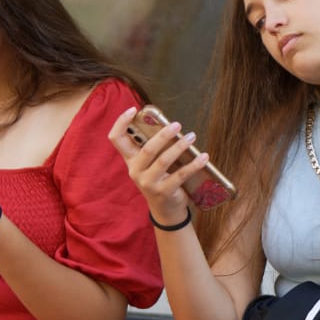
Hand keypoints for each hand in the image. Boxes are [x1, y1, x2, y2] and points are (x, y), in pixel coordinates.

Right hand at [107, 106, 205, 224]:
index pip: (116, 139)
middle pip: (146, 149)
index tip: (133, 109)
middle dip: (163, 135)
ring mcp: (148, 183)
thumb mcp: (148, 165)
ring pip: (163, 161)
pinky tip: (203, 157)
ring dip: (180, 147)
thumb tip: (169, 123)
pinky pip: (180, 175)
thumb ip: (151, 147)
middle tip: (177, 125)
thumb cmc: (158, 179)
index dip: (121, 123)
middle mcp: (135, 171)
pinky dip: (193, 165)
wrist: (165, 209)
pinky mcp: (164, 192)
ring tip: (192, 136)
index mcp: (130, 160)